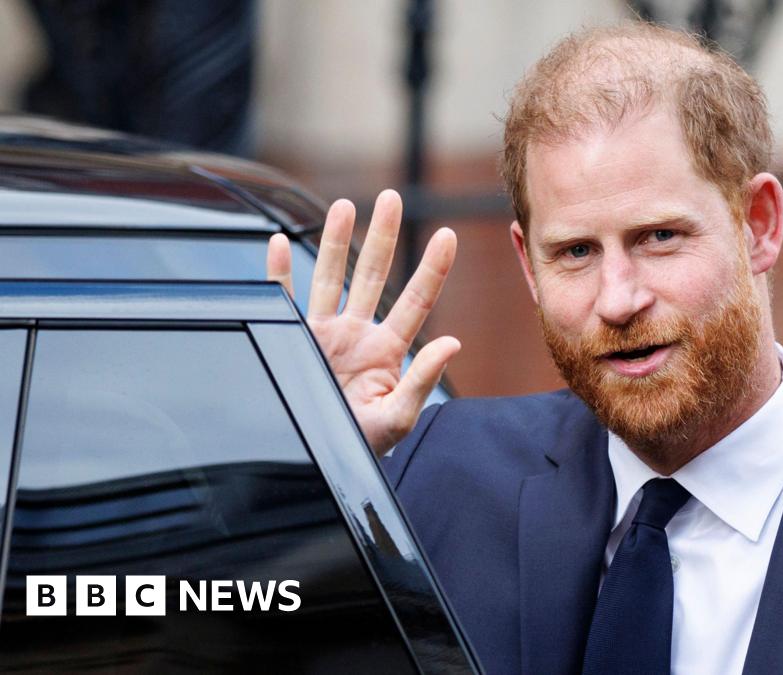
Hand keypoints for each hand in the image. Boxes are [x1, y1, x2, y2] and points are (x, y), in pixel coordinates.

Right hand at [267, 189, 459, 456]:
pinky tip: (276, 242)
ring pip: (329, 277)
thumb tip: (453, 342)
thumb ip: (422, 380)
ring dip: (335, 241)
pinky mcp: (290, 340)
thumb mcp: (397, 418)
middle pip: (373, 274)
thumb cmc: (361, 447)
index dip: (432, 268)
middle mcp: (357, 334)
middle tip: (392, 196)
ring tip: (344, 205)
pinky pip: (281, 299)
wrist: (316, 462)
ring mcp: (322, 335)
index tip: (448, 235)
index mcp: (387, 350)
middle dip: (383, 235)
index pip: (416, 300)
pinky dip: (276, 272)